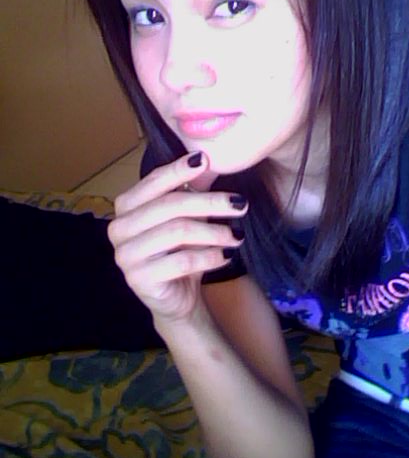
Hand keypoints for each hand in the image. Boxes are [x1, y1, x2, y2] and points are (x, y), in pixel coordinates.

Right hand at [107, 152, 247, 327]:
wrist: (175, 297)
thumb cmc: (179, 250)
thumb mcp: (185, 217)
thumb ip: (190, 193)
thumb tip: (208, 162)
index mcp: (126, 206)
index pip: (154, 182)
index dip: (179, 170)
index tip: (206, 160)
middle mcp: (119, 228)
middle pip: (170, 206)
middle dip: (210, 202)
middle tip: (240, 204)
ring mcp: (125, 255)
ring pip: (177, 232)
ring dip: (214, 232)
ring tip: (236, 236)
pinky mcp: (139, 280)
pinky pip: (183, 261)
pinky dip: (210, 257)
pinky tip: (225, 256)